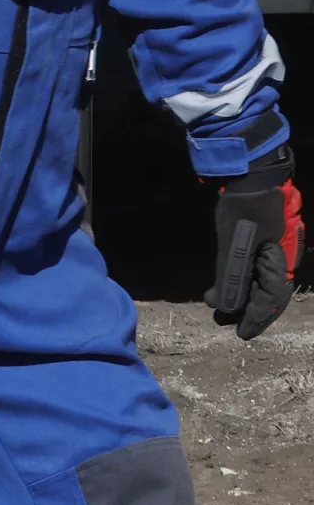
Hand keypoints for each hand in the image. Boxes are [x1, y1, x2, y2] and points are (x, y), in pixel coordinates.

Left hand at [210, 146, 301, 339]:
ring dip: (243, 296)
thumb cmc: (243, 205)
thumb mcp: (234, 241)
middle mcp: (283, 257)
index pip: (271, 299)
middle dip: (248, 310)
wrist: (251, 169)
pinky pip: (256, 266)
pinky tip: (227, 283)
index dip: (256, 318)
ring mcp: (274, 246)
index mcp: (281, 261)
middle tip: (227, 323)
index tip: (241, 334)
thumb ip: (232, 274)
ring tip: (221, 307)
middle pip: (268, 292)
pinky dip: (242, 279)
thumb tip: (227, 307)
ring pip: (262, 280)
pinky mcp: (262, 237)